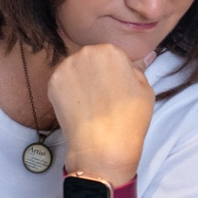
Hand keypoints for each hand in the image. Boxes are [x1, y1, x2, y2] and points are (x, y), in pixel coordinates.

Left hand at [47, 43, 155, 185]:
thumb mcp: (145, 90)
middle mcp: (86, 52)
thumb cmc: (130, 119)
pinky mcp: (53, 83)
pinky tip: (79, 107)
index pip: (113, 55)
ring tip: (91, 104)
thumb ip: (139, 69)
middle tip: (104, 98)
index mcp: (111, 50)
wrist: (103, 146)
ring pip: (76, 70)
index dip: (117, 74)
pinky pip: (63, 83)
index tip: (118, 90)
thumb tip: (143, 58)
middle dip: (97, 74)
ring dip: (82, 81)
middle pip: (92, 59)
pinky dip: (69, 93)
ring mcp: (66, 67)